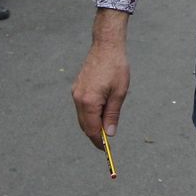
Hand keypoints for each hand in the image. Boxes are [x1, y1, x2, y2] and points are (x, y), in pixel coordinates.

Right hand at [72, 12, 131, 154]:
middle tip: (107, 143)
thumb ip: (112, 114)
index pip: (92, 129)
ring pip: (82, 116)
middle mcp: (78, 99)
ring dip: (93, 124)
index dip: (99, 142)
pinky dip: (90, 114)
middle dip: (95, 135)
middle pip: (85, 125)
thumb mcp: (119, 93)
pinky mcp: (77, 87)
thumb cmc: (116, 67)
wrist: (106, 45)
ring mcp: (76, 92)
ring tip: (107, 126)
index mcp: (89, 102)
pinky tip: (101, 112)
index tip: (106, 151)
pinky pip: (82, 107)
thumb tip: (110, 133)